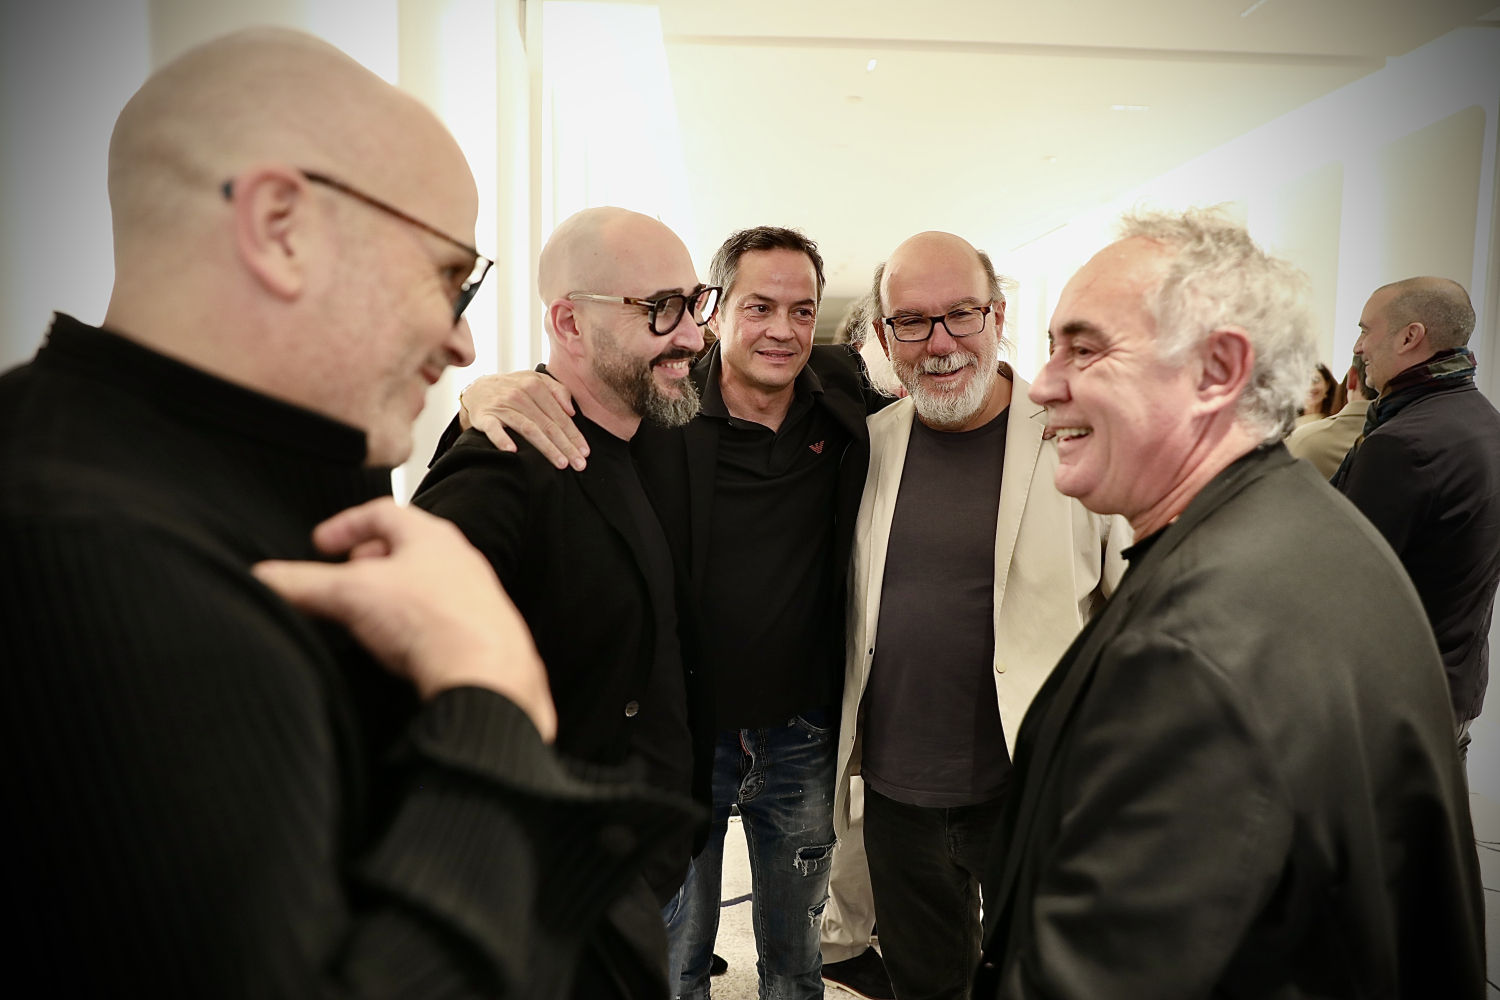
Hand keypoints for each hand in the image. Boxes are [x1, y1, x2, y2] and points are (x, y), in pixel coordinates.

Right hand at [252, 498, 557, 741]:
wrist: (489, 676)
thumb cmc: (432, 623)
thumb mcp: (349, 596)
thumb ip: (301, 585)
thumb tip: (261, 577)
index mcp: (432, 537)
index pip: (384, 512)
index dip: (346, 524)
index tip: (321, 544)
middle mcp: (461, 561)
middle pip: (409, 547)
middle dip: (370, 560)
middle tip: (343, 578)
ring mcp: (477, 598)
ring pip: (428, 584)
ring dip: (394, 595)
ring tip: (367, 616)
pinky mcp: (483, 635)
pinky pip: (443, 620)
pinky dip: (415, 626)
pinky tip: (400, 650)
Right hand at [460, 372, 588, 470]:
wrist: (477, 389)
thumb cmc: (513, 389)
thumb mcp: (535, 381)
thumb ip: (557, 390)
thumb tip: (572, 410)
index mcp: (535, 386)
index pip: (560, 416)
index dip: (574, 435)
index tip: (585, 452)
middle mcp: (520, 395)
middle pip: (548, 425)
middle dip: (566, 446)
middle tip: (579, 464)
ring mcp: (502, 406)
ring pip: (528, 429)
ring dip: (546, 447)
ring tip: (561, 463)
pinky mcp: (485, 417)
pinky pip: (494, 430)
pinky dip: (502, 439)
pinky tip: (513, 451)